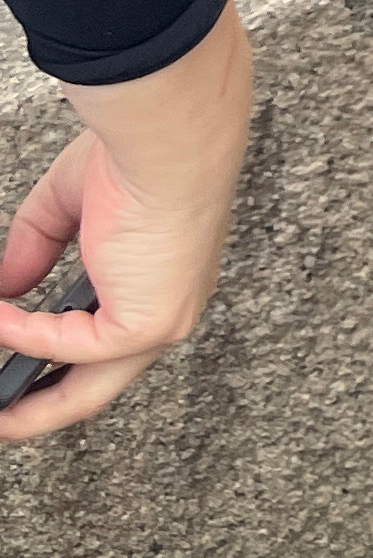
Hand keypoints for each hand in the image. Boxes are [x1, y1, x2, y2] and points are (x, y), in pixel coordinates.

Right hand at [0, 5, 252, 442]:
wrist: (171, 139)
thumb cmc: (142, 154)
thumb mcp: (73, 207)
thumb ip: (37, 250)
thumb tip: (5, 289)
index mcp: (162, 280)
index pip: (112, 340)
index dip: (63, 358)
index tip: (23, 365)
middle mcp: (169, 309)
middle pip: (99, 385)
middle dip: (44, 408)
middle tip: (5, 418)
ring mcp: (162, 323)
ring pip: (88, 391)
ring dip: (33, 406)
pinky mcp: (145, 327)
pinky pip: (69, 349)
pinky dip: (25, 336)